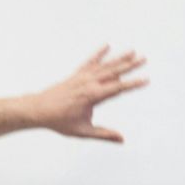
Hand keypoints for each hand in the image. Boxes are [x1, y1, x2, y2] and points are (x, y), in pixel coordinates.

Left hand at [32, 46, 148, 142]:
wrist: (38, 109)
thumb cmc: (59, 121)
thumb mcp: (83, 131)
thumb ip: (104, 134)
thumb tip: (122, 139)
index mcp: (92, 96)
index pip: (118, 88)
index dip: (133, 84)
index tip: (146, 79)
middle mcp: (88, 83)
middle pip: (114, 71)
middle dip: (130, 65)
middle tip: (144, 59)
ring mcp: (82, 77)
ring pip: (104, 65)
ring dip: (119, 58)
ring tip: (132, 51)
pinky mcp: (76, 74)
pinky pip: (89, 61)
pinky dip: (98, 53)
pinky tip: (107, 45)